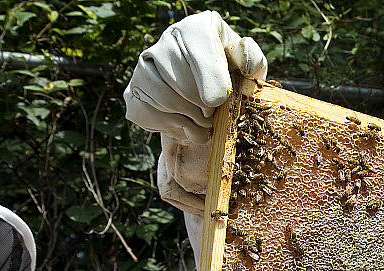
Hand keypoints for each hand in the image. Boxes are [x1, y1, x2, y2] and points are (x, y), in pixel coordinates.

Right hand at [124, 11, 266, 215]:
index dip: (211, 80)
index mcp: (196, 29)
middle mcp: (166, 41)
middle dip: (202, 106)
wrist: (211, 105)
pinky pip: (145, 113)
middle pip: (179, 80)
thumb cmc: (233, 82)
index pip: (197, 49)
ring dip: (188, 119)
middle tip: (213, 114)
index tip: (220, 100)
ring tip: (203, 121)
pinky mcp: (133, 91)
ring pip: (161, 98)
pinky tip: (186, 126)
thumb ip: (250, 58)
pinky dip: (170, 127)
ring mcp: (144, 66)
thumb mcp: (250, 70)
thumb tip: (240, 56)